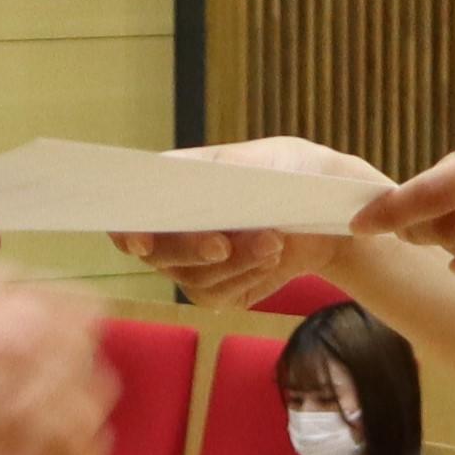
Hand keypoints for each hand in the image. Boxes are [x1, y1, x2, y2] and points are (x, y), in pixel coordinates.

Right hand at [0, 272, 112, 454]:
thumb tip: (8, 315)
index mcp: (17, 310)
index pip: (85, 323)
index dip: (64, 352)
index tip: (46, 372)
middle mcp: (38, 361)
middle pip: (90, 390)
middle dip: (59, 412)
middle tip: (13, 434)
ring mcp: (35, 425)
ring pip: (77, 452)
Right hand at [109, 137, 387, 315]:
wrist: (328, 214)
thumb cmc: (297, 173)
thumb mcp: (277, 160)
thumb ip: (249, 168)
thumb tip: (226, 178)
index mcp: (175, 182)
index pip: (132, 206)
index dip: (126, 225)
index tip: (140, 239)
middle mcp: (173, 225)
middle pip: (158, 250)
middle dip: (191, 249)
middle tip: (223, 244)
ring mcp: (192, 262)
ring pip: (193, 276)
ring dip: (234, 262)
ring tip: (274, 240)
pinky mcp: (218, 289)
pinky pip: (220, 295)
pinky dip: (249, 277)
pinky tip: (273, 260)